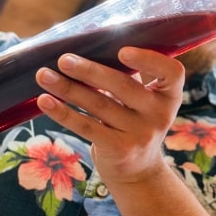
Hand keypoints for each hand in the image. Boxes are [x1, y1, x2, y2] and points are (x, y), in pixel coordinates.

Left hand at [34, 47, 183, 184]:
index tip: (122, 50)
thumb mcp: (144, 101)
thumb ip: (129, 77)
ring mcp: (141, 134)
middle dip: (90, 70)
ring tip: (44, 75)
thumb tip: (86, 44)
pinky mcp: (119, 149)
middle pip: (123, 86)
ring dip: (68, 88)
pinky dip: (63, 113)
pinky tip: (45, 101)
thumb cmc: (134, 122)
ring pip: (99, 105)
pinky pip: (87, 127)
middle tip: (64, 59)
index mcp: (170, 95)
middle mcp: (160, 114)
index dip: (148, 60)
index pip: (172, 72)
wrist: (139, 171)